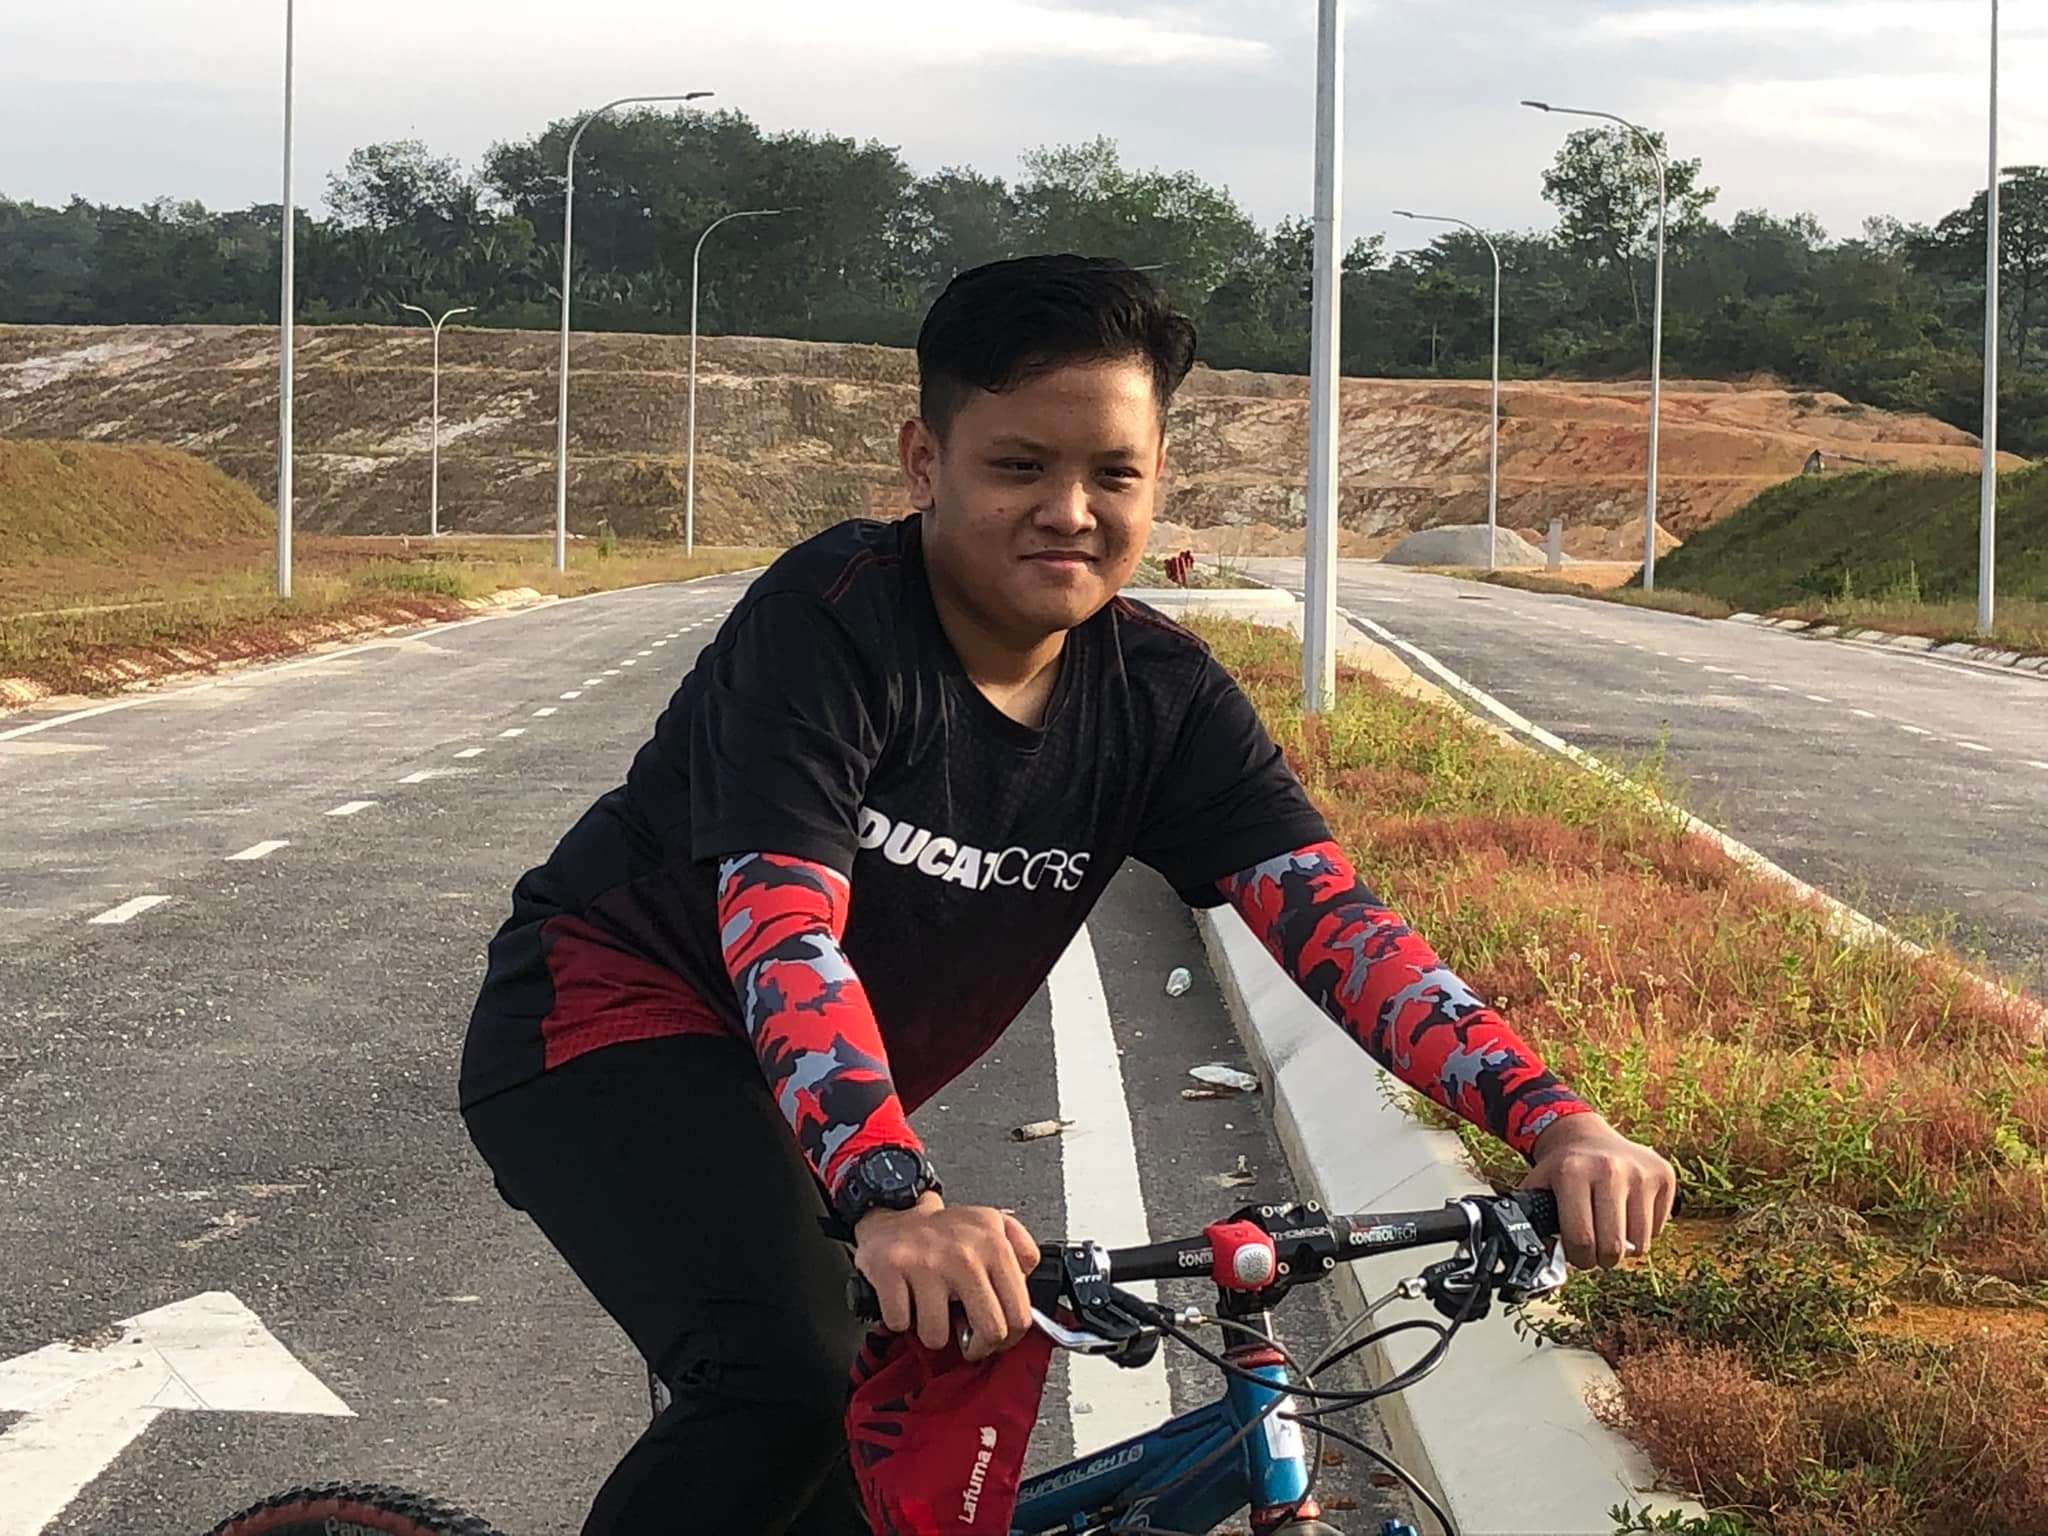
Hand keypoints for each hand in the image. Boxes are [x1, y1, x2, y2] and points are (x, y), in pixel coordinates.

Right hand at [854, 1194, 1038, 1361]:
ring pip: (938, 1336)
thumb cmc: (943, 1232)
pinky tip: (907, 1299)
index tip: (998, 1339)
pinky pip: (901, 1324)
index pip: (1020, 1313)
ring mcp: (928, 1263)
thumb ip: (1023, 1253)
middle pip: (990, 1331)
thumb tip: (1029, 1291)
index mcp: (994, 1244)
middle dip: (977, 1347)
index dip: (1009, 1338)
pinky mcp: (891, 1270)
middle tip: (967, 1340)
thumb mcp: (995, 1226)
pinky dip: (900, 1319)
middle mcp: (965, 1253)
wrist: (893, 1216)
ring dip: (932, 1332)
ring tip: (931, 1309)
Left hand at [1520, 1111, 1677, 1268]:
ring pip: (1640, 1244)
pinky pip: (1659, 1230)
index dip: (1578, 1258)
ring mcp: (1641, 1172)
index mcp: (1572, 1172)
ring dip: (1624, 1248)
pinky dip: (1643, 1231)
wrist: (1587, 1136)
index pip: (1582, 1240)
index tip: (1576, 1254)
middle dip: (1602, 1259)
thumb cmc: (1563, 1170)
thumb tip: (1546, 1258)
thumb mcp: (1538, 1187)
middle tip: (1594, 1248)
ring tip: (1609, 1228)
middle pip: (1614, 1248)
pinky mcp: (1664, 1175)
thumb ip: (1534, 1222)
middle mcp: (1610, 1169)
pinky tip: (1628, 1212)